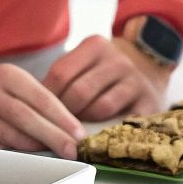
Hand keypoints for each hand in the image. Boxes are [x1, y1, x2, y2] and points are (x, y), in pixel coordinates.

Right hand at [0, 63, 84, 158]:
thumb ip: (33, 99)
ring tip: (50, 154)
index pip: (40, 97)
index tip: (78, 134)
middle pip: (25, 117)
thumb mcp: (7, 82)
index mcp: (5, 75)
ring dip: (31, 147)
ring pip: (7, 134)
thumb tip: (66, 126)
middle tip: (71, 150)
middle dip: (52, 136)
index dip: (62, 118)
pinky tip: (18, 156)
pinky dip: (4, 152)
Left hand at [42, 35, 170, 121]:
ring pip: (100, 108)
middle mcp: (117, 59)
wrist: (148, 67)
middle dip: (63, 114)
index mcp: (95, 46)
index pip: (61, 73)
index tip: (38, 112)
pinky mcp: (149, 102)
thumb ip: (64, 77)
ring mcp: (135, 80)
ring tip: (72, 133)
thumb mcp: (86, 62)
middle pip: (79, 92)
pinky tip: (95, 137)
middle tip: (54, 128)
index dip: (46, 96)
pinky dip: (106, 131)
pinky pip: (121, 121)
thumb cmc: (104, 70)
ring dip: (83, 124)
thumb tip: (33, 106)